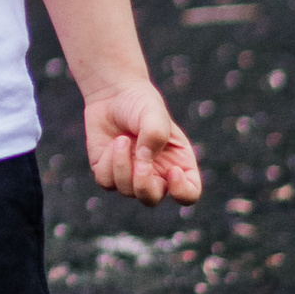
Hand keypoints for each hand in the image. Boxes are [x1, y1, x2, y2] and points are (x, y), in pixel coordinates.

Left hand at [83, 81, 202, 206]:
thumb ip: (154, 136)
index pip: (188, 194)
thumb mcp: (154, 113)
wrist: (112, 94)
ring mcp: (131, 176)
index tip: (173, 171)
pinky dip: (108, 163)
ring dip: (123, 165)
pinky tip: (113, 143)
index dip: (181, 191)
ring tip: (122, 139)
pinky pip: (106, 181)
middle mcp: (156, 175)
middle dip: (143, 184)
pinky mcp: (108, 172)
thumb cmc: (141, 103)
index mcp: (178, 165)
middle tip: (141, 161)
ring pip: (126, 190)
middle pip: (151, 199)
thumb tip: (143, 161)